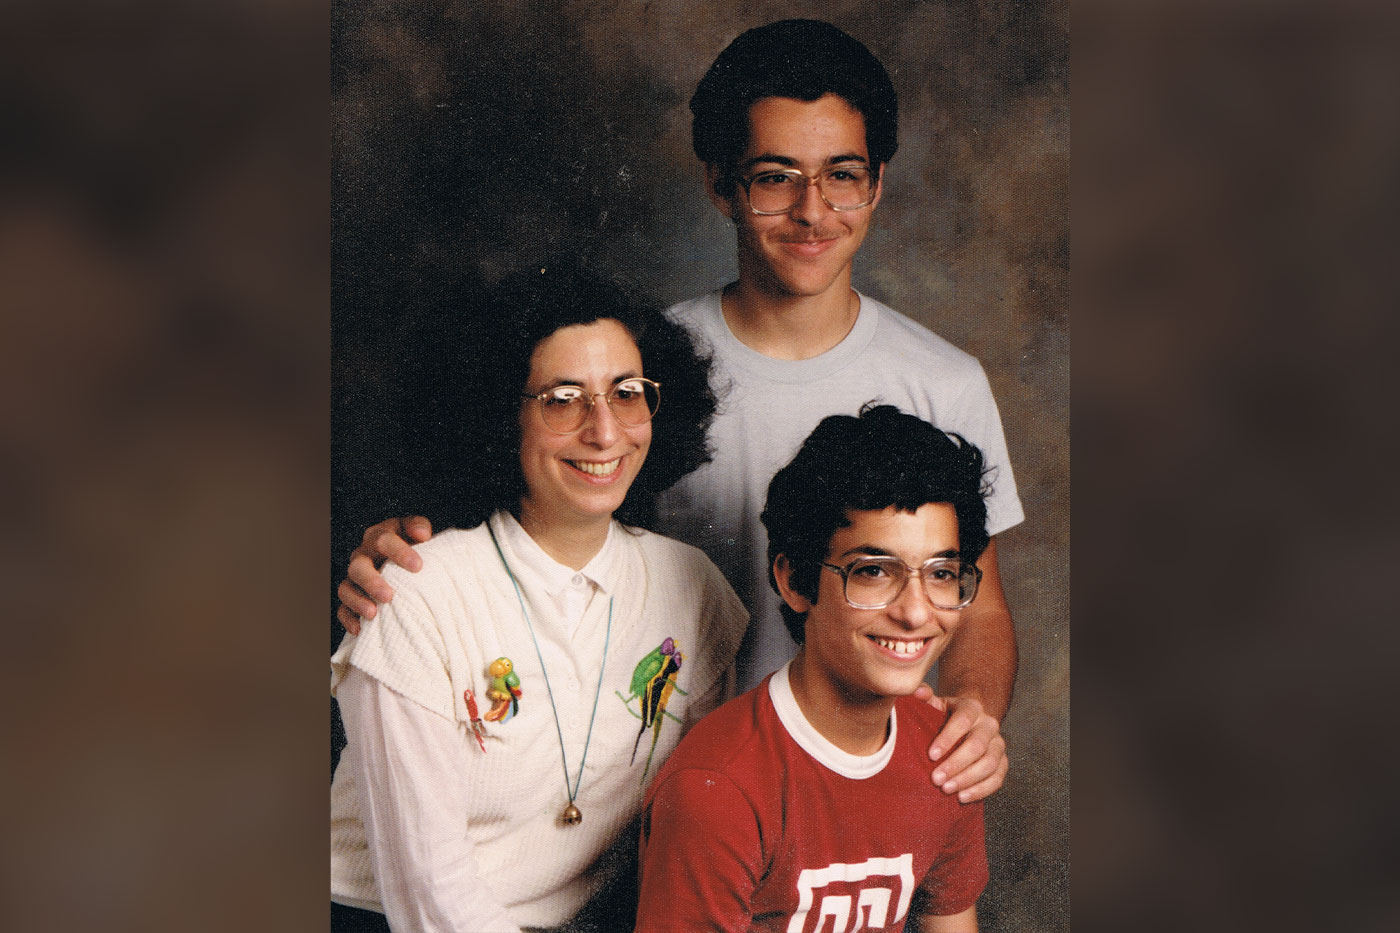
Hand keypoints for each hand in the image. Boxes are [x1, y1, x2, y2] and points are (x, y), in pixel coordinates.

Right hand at [335, 516, 432, 634]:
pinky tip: (360, 629)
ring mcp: (354, 578)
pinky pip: (342, 609)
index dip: (398, 552)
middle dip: (372, 581)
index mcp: (378, 536)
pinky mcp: (351, 597)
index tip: (418, 567)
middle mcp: (362, 555)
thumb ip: (419, 527)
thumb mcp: (419, 533)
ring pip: (346, 588)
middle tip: (389, 596)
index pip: (383, 540)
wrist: (409, 565)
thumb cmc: (415, 548)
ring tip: (373, 614)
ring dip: (357, 601)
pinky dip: (349, 619)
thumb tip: (422, 534)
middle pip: (358, 566)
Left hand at [916, 685, 1007, 802]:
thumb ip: (924, 697)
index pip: (962, 720)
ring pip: (990, 763)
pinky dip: (981, 790)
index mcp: (972, 707)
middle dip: (956, 764)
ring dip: (968, 779)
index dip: (948, 738)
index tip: (931, 755)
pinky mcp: (1003, 762)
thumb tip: (917, 690)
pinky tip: (962, 797)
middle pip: (977, 745)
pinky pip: (997, 778)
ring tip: (947, 789)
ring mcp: (998, 744)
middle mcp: (989, 724)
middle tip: (936, 779)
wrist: (966, 724)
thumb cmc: (944, 717)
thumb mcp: (934, 704)